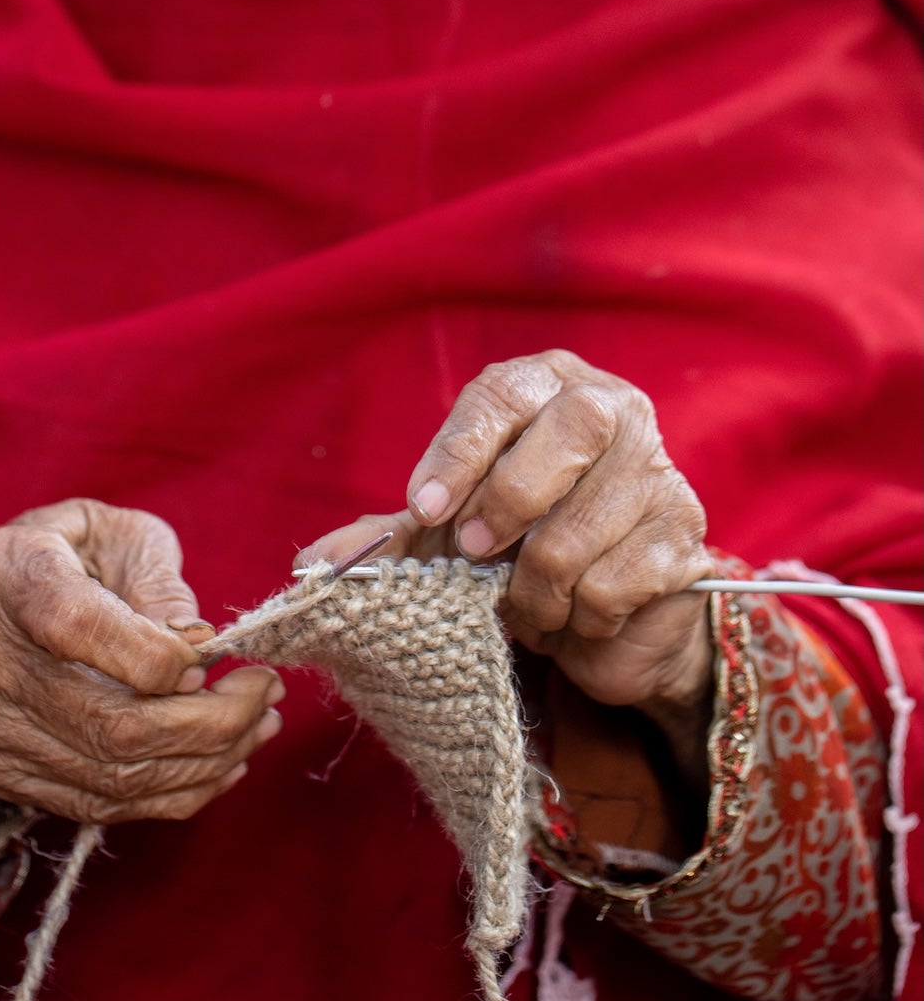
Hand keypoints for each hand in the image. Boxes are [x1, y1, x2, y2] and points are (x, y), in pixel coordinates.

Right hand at [0, 499, 281, 821]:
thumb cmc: (67, 553)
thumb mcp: (115, 534)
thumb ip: (156, 581)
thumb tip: (199, 648)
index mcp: (9, 574)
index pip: (78, 626)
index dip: (156, 656)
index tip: (213, 656)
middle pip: (107, 721)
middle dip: (211, 721)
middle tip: (265, 695)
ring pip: (111, 775)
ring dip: (205, 762)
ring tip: (256, 729)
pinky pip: (95, 804)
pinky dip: (170, 792)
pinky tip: (217, 764)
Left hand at [300, 352, 713, 764]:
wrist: (604, 615)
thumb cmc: (518, 545)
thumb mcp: (446, 533)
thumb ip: (388, 537)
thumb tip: (317, 564)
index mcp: (548, 382)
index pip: (504, 394)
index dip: (461, 450)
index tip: (425, 509)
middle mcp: (614, 408)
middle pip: (569, 432)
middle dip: (507, 503)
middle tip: (476, 555)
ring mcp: (658, 471)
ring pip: (578, 531)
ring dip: (534, 589)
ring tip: (527, 598)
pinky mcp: (683, 538)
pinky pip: (612, 587)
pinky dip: (576, 618)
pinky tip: (574, 614)